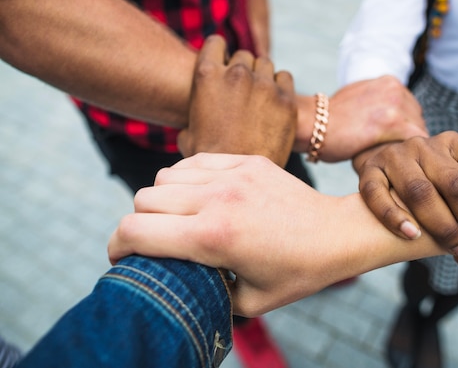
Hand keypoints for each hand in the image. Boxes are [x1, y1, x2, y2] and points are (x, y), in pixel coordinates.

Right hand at [108, 153, 358, 315]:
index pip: (135, 231)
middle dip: (138, 224)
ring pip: (164, 176)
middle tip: (153, 241)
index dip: (116, 247)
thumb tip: (174, 284)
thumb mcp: (246, 302)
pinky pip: (193, 161)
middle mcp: (217, 199)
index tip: (122, 258)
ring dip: (161, 199)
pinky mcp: (246, 160)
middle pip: (143, 199)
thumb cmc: (297, 273)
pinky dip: (186, 178)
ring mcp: (232, 174)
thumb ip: (201, 291)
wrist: (337, 234)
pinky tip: (200, 195)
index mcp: (214, 237)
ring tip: (179, 217)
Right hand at [177, 35, 295, 166]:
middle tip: (241, 90)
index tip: (222, 64)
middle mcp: (236, 73)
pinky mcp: (286, 98)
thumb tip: (190, 121)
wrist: (240, 179)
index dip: (219, 53)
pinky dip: (279, 85)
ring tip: (258, 96)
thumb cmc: (210, 160)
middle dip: (242, 69)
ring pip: (265, 63)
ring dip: (261, 75)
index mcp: (207, 76)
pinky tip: (274, 101)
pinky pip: (284, 77)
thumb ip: (193, 115)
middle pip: (243, 56)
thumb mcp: (188, 135)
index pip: (215, 43)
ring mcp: (263, 84)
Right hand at [296, 75, 428, 161]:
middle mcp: (396, 89)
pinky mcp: (393, 123)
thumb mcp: (357, 99)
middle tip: (398, 160)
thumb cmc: (329, 120)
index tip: (396, 146)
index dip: (405, 129)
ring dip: (410, 150)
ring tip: (398, 166)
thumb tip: (385, 120)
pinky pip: (415, 142)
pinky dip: (410, 157)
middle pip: (418, 119)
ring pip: (419, 132)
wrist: (311, 123)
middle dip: (408, 140)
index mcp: (389, 82)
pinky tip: (400, 168)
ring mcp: (396, 104)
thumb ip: (376, 104)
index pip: (411, 109)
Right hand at [353, 132, 457, 263]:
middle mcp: (426, 146)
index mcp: (455, 144)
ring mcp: (396, 157)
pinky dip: (394, 218)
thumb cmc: (429, 181)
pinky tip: (412, 237)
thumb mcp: (454, 177)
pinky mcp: (369, 171)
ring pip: (420, 193)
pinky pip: (378, 195)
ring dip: (443, 228)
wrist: (381, 160)